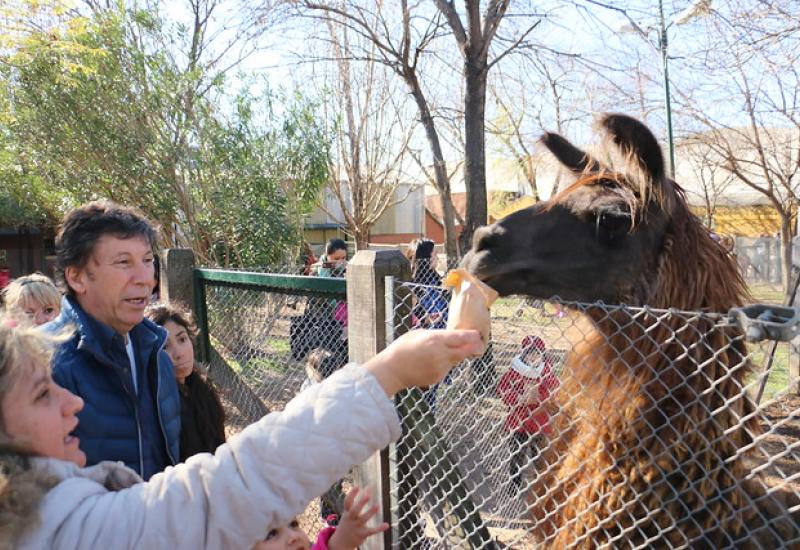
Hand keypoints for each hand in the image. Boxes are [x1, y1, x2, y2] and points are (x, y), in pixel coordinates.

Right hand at [327, 486, 387, 549]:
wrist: (341, 543)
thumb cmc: (348, 523)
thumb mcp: (349, 513)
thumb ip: (357, 501)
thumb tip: (368, 487)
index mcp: (347, 512)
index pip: (348, 502)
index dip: (352, 494)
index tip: (357, 485)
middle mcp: (350, 519)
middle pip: (354, 510)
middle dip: (361, 502)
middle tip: (368, 495)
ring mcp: (356, 527)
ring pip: (363, 519)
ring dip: (370, 512)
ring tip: (378, 505)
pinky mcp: (362, 534)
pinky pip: (371, 531)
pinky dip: (379, 528)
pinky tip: (386, 524)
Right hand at [364, 329, 481, 395]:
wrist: (392, 370)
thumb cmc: (402, 348)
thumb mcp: (419, 334)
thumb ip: (436, 336)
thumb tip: (448, 337)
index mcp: (436, 340)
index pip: (461, 337)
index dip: (472, 336)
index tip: (477, 334)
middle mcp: (442, 354)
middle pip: (466, 351)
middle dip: (474, 347)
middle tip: (478, 343)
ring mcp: (441, 368)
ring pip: (456, 360)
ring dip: (455, 355)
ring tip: (441, 351)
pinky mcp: (438, 377)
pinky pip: (447, 368)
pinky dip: (444, 364)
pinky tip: (430, 362)